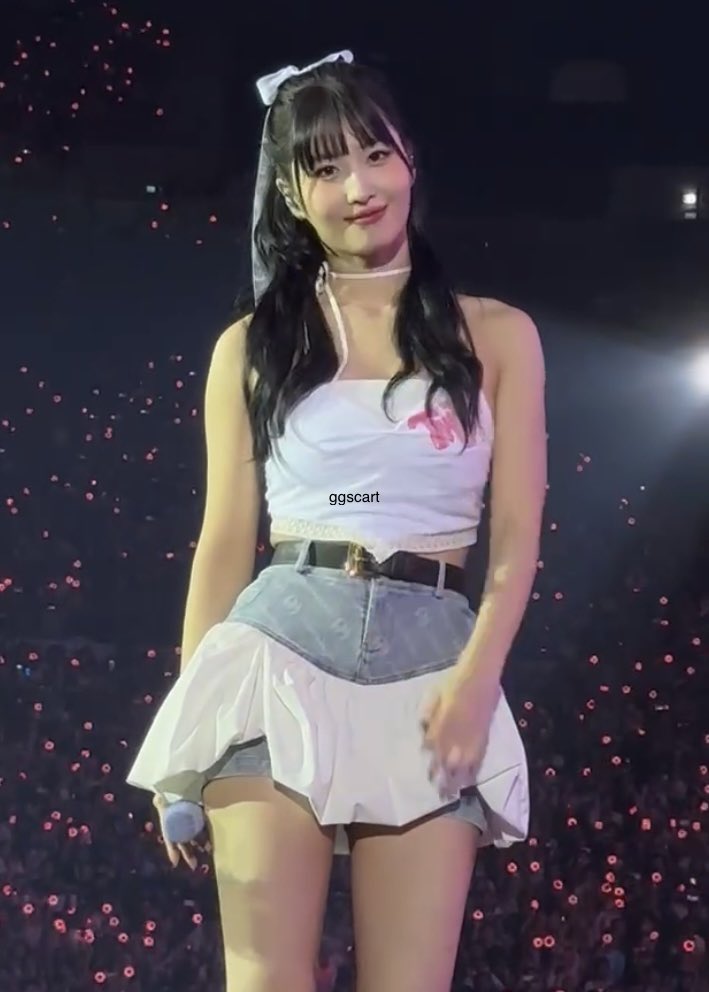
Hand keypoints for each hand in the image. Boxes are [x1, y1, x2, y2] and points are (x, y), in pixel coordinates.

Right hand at [152, 795, 204, 869]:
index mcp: (168, 823)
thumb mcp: (163, 798)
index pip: (170, 839)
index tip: (175, 862)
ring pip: (194, 836)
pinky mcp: (199, 815)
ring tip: (207, 851)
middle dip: (188, 853)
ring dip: (200, 844)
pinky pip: (202, 826)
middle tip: (194, 865)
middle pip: (183, 841)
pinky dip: (206, 834)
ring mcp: (189, 821)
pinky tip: (211, 840)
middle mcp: (178, 825)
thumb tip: (157, 798)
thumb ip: (160, 800)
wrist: (177, 783)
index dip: (172, 850)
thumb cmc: (169, 793)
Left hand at [420, 663, 499, 792]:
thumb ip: (429, 714)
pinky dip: (473, 769)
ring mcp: (471, 735)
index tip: (427, 776)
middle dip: (442, 777)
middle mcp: (455, 732)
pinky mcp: (484, 735)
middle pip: (446, 760)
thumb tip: (423, 730)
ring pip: (462, 762)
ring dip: (456, 778)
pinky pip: (479, 756)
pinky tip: (470, 780)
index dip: (430, 763)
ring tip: (452, 793)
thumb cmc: (455, 681)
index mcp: (441, 722)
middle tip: (438, 793)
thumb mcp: (435, 695)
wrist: (479, 673)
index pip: (432, 747)